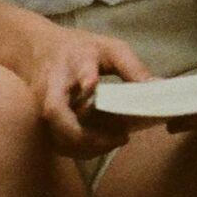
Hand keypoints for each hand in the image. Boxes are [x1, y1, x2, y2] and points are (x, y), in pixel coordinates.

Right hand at [14, 20, 155, 157]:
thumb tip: (159, 88)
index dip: (86, 79)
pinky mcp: (40, 121)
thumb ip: (132, 68)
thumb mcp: (109, 49)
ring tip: (116, 140)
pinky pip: (58, 142)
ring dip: (87, 146)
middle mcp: (51, 88)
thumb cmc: (79, 49)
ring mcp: (41, 107)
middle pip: (58, 116)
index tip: (94, 85)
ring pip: (58, 137)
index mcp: (72, 63)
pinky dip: (80, 147)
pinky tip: (101, 142)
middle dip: (87, 135)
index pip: (77, 71)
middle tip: (121, 137)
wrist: (38, 48)